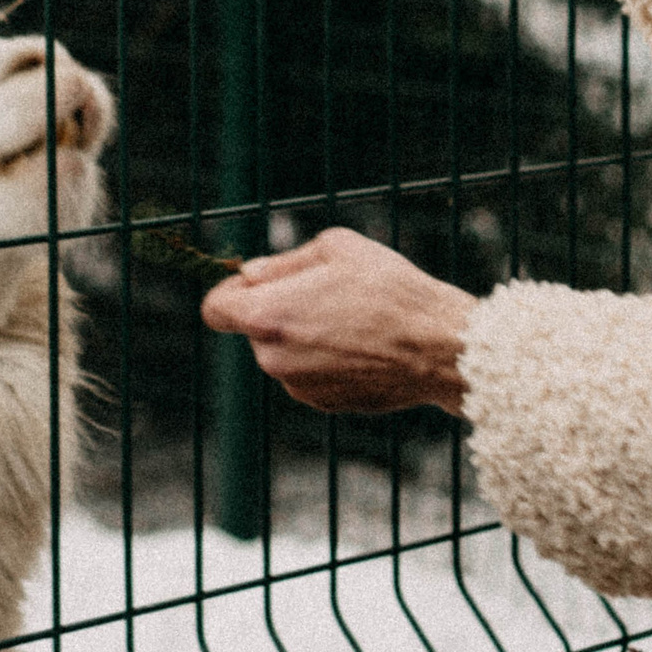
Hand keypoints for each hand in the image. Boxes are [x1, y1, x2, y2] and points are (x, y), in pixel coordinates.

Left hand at [199, 228, 476, 414]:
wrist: (437, 347)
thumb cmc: (389, 289)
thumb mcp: (336, 247)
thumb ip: (282, 261)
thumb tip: (251, 274)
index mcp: (267, 317)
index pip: (214, 308)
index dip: (232, 291)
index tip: (257, 283)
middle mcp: (273, 359)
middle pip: (254, 330)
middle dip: (278, 311)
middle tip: (326, 293)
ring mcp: (298, 387)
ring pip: (284, 353)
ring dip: (303, 336)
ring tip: (353, 319)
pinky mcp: (323, 404)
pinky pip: (309, 374)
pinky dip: (325, 360)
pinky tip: (363, 345)